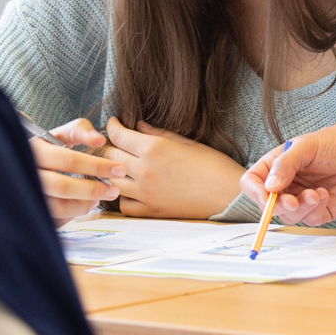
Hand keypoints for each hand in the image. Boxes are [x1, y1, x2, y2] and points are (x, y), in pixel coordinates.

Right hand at [31, 118, 123, 226]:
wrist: (22, 169)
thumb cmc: (50, 150)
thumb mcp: (61, 135)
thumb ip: (80, 131)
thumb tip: (99, 140)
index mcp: (35, 150)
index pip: (69, 160)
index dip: (96, 166)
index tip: (119, 169)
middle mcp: (27, 174)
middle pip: (62, 186)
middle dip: (93, 189)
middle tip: (114, 190)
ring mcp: (27, 195)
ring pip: (58, 207)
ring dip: (84, 204)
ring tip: (99, 198)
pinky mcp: (31, 211)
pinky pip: (55, 218)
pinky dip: (74, 213)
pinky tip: (84, 204)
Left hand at [101, 119, 245, 218]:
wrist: (228, 195)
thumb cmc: (213, 165)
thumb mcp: (187, 143)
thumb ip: (158, 134)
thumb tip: (138, 126)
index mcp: (154, 149)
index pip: (118, 135)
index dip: (111, 126)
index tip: (113, 123)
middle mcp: (144, 170)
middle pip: (109, 156)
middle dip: (107, 146)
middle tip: (113, 143)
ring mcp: (145, 193)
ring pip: (112, 180)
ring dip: (112, 171)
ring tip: (118, 166)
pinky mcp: (150, 210)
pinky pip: (123, 204)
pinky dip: (122, 196)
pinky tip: (130, 189)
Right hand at [239, 121, 335, 225]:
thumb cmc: (333, 142)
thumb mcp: (305, 146)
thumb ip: (285, 164)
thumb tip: (269, 188)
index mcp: (275, 168)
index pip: (252, 184)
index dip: (255, 192)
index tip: (267, 195)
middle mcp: (286, 186)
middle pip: (268, 206)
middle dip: (279, 206)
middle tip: (292, 201)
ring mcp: (301, 199)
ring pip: (289, 216)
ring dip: (301, 208)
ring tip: (316, 193)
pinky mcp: (320, 210)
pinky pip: (310, 220)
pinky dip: (316, 209)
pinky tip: (325, 193)